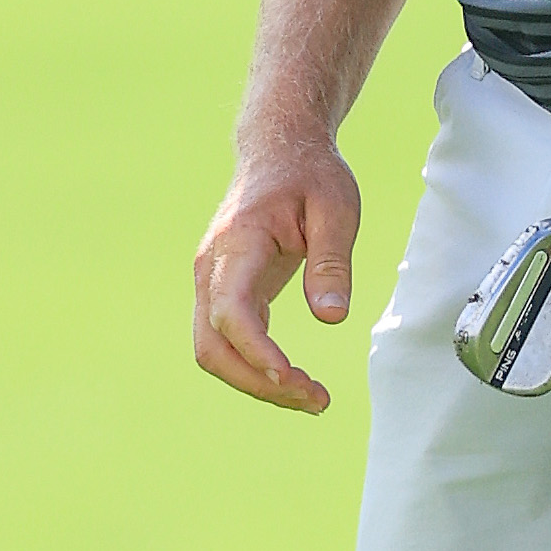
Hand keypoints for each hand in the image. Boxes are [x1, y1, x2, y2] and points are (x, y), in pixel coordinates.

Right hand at [193, 131, 362, 413]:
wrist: (279, 149)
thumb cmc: (310, 175)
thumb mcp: (337, 207)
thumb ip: (332, 260)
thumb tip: (331, 317)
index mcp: (238, 242)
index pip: (231, 310)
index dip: (257, 352)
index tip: (292, 379)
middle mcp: (212, 268)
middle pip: (212, 346)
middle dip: (258, 383)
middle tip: (316, 400)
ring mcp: (212, 282)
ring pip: (215, 351)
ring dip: (257, 383)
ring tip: (315, 399)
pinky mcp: (225, 293)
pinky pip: (229, 342)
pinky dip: (257, 369)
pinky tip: (296, 381)